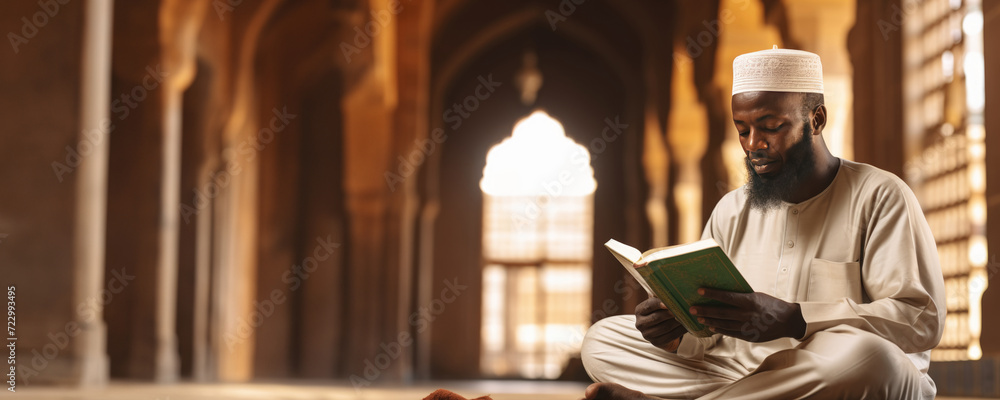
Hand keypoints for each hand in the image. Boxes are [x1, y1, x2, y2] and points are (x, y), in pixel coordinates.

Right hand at [634, 297, 683, 351]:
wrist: (660, 331)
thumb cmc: (660, 312)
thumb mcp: (658, 305)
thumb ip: (661, 298)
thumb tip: (672, 290)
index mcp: (639, 311)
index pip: (649, 306)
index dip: (658, 304)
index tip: (668, 303)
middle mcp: (640, 323)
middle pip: (657, 317)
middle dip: (670, 313)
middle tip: (682, 309)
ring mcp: (647, 334)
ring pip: (665, 327)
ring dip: (677, 322)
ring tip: (686, 316)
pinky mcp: (656, 342)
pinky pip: (670, 336)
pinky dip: (680, 330)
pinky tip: (687, 325)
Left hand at [689, 288, 805, 341]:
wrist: (787, 321)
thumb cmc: (770, 304)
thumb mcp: (757, 296)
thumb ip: (741, 297)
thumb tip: (722, 294)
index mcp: (750, 301)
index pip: (727, 296)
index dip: (712, 293)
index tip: (699, 290)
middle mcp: (747, 314)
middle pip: (722, 312)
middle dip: (705, 310)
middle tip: (691, 308)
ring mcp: (747, 326)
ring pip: (724, 324)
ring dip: (709, 320)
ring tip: (698, 317)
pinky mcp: (748, 336)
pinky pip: (730, 332)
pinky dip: (719, 329)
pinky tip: (711, 326)